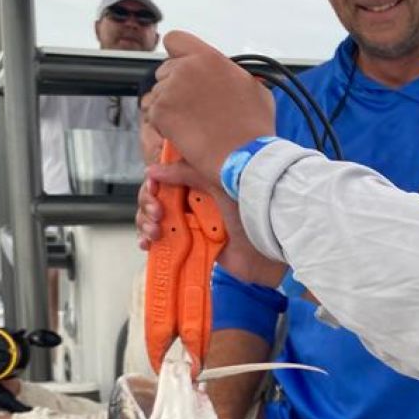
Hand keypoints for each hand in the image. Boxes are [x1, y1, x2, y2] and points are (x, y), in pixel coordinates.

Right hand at [137, 160, 285, 287]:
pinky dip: (151, 242)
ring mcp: (194, 226)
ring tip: (154, 230)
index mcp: (202, 184)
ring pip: (157, 221)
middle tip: (158, 212)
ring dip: (147, 223)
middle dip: (149, 205)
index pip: (167, 180)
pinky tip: (148, 243)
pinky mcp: (195, 249)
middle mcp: (196, 203)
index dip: (154, 185)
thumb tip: (154, 170)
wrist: (272, 247)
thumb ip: (188, 173)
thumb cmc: (252, 211)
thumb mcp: (218, 183)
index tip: (153, 189)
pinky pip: (166, 245)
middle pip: (158, 200)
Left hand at [145, 30, 276, 185]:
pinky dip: (165, 127)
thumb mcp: (256, 91)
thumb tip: (232, 75)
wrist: (246, 157)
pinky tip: (186, 135)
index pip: (176, 40)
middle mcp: (186, 68)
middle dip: (175, 87)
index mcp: (209, 58)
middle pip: (165, 71)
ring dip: (170, 109)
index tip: (182, 69)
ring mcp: (170, 90)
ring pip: (158, 95)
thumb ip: (236, 75)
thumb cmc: (255, 128)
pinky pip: (154, 116)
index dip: (176, 56)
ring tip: (193, 126)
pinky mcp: (161, 112)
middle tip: (193, 108)